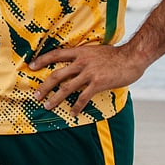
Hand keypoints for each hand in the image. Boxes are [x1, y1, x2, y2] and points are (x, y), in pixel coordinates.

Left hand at [29, 44, 148, 113]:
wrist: (132, 56)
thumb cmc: (116, 55)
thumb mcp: (96, 51)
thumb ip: (84, 57)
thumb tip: (75, 64)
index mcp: (80, 52)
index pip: (56, 54)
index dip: (42, 60)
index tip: (31, 66)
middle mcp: (82, 62)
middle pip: (57, 74)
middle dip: (44, 86)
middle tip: (36, 95)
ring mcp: (89, 73)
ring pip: (67, 88)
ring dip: (55, 99)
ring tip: (47, 106)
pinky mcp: (98, 83)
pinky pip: (83, 97)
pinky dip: (77, 106)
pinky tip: (73, 113)